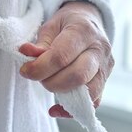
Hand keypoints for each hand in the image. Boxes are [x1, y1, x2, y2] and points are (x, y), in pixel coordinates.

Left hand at [18, 1, 113, 117]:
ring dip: (62, 94)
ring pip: (88, 92)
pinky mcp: (106, 81)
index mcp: (84, 31)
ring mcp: (106, 67)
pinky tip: (56, 108)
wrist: (89, 22)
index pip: (61, 56)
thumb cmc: (67, 24)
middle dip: (51, 82)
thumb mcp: (50, 26)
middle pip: (77, 76)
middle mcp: (99, 50)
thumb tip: (26, 52)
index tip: (25, 71)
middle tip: (38, 77)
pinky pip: (93, 102)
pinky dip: (73, 109)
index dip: (40, 68)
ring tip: (49, 83)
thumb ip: (39, 43)